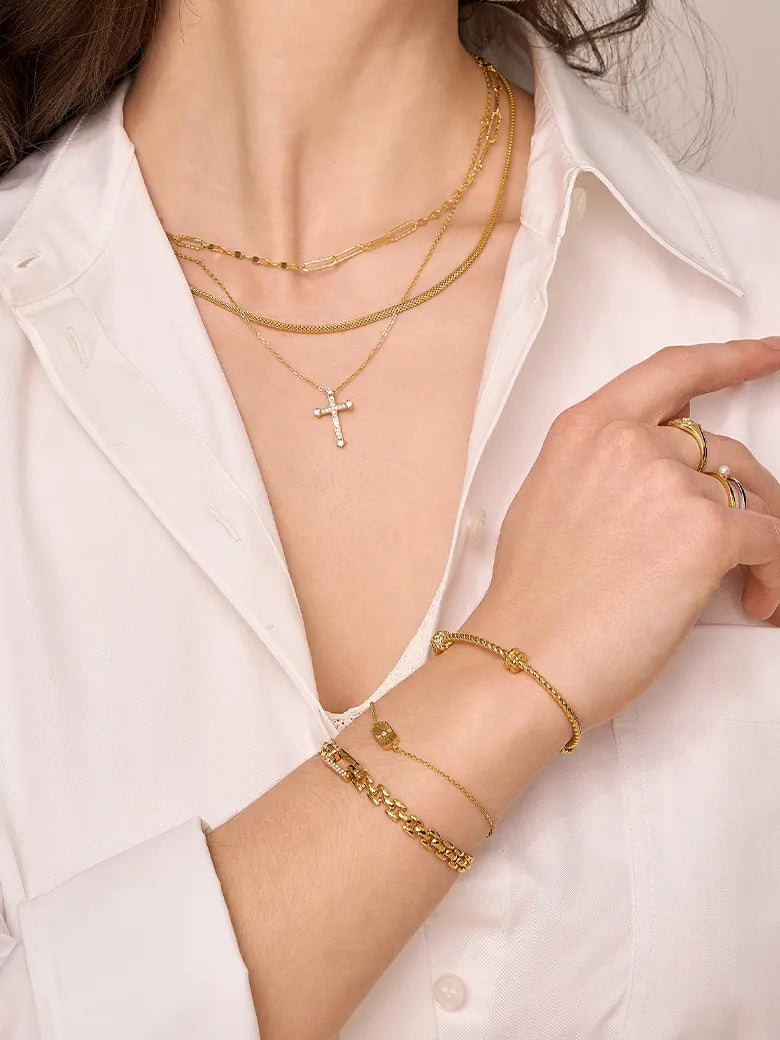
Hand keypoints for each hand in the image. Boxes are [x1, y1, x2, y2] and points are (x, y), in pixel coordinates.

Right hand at [470, 337, 779, 731]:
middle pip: (723, 447)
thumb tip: (658, 483)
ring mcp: (667, 482)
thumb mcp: (550, 503)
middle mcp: (628, 442)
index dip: (733, 358)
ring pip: (753, 494)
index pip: (674, 371)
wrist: (525, 657)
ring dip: (763, 536)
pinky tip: (759, 600)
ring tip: (752, 586)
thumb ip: (603, 470)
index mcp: (587, 430)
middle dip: (748, 493)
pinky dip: (775, 571)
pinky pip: (772, 538)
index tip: (769, 353)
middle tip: (754, 537)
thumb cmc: (533, 599)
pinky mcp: (706, 531)